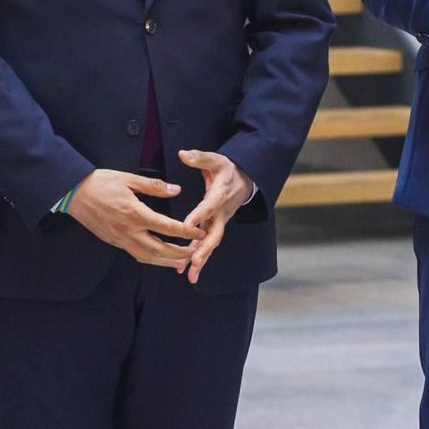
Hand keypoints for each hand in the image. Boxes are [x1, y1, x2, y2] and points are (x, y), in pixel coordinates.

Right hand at [65, 170, 202, 271]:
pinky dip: (151, 259)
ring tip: (181, 262)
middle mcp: (129, 231)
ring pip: (147, 257)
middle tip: (196, 252)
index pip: (167, 227)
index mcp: (135, 213)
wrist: (73, 193)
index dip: (187, 232)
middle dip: (180, 253)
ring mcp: (120, 239)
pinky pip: (136, 254)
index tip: (200, 233)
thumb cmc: (99, 183)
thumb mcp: (127, 178)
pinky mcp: (114, 242)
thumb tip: (176, 190)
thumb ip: (154, 186)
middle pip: (160, 250)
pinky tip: (159, 257)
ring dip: (166, 261)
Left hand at [175, 150, 254, 284]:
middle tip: (194, 262)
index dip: (198, 216)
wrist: (245, 180)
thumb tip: (183, 154)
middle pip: (214, 234)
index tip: (186, 226)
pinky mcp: (215, 227)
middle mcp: (221, 213)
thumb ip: (200, 157)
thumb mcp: (216, 159)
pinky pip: (207, 244)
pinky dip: (199, 258)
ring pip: (211, 243)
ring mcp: (219, 222)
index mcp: (219, 196)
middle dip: (204, 249)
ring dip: (201, 259)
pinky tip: (187, 271)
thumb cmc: (227, 169)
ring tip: (190, 275)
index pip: (208, 207)